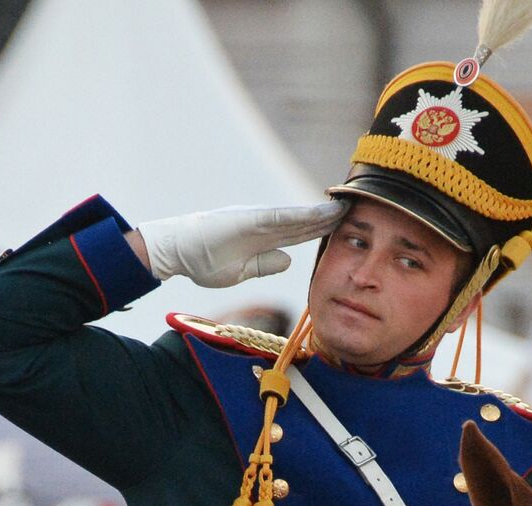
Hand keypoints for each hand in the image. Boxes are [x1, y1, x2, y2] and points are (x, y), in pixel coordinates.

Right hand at [137, 202, 346, 287]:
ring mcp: (256, 221)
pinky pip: (279, 218)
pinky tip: (319, 213)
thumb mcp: (241, 271)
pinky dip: (300, 216)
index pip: (300, 232)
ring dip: (321, 214)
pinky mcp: (247, 221)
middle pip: (304, 222)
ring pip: (296, 218)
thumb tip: (288, 260)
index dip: (322, 228)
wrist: (175, 251)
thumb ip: (265, 264)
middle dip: (329, 219)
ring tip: (345, 209)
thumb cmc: (203, 260)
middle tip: (356, 211)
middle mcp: (263, 225)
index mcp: (263, 237)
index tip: (345, 226)